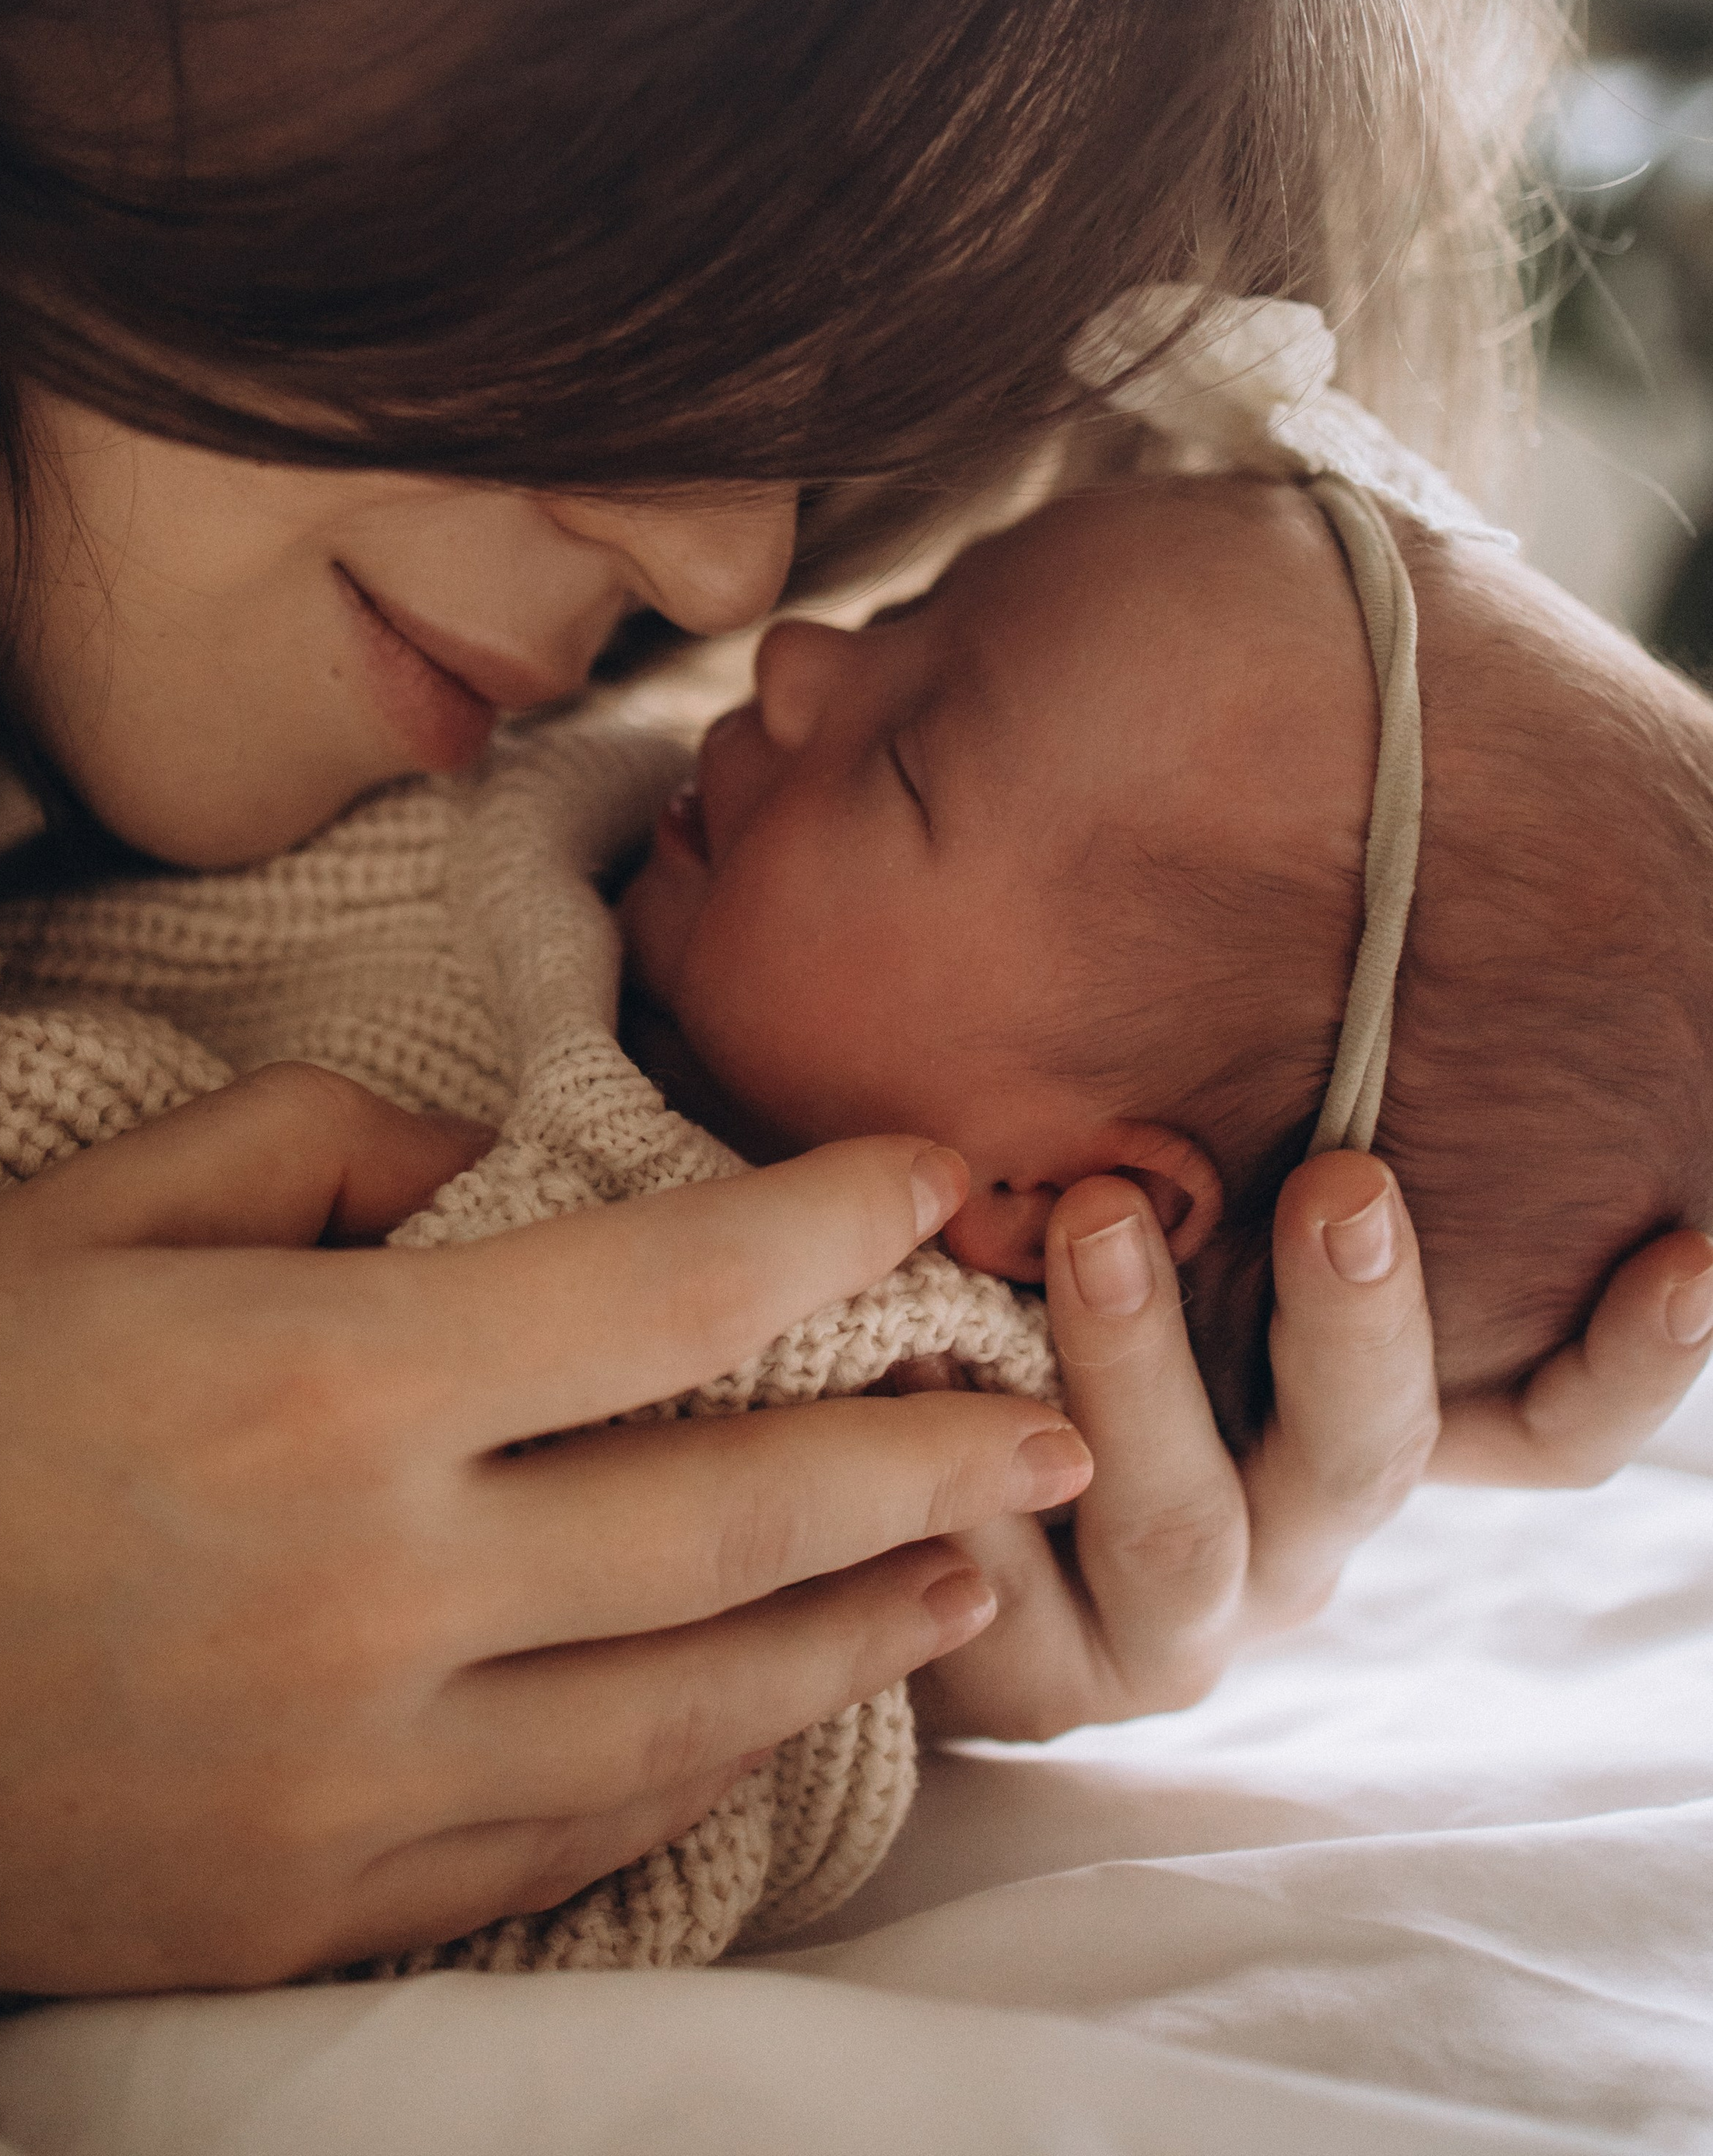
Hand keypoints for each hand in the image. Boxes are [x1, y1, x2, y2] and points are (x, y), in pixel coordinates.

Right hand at [0, 1072, 1084, 1987]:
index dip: (828, 1219)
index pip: (664, 1290)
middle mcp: (373, 1591)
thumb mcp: (95, 1209)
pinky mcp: (301, 1908)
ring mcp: (348, 1778)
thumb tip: (498, 1177)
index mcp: (326, 1383)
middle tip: (1059, 1416)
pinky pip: (558, 1841)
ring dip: (855, 1635)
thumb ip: (327, 1158)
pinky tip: (766, 1720)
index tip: (941, 1177)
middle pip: (729, 1515)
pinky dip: (687, 1770)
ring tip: (972, 1581)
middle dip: (926, 1455)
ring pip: (683, 1704)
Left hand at [914, 1150, 1712, 1742]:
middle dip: (1359, 1317)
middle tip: (1344, 1182)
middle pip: (1366, 1453)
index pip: (1545, 1426)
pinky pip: (1010, 1590)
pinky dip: (970, 1467)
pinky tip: (913, 1354)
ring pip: (1185, 1521)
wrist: (909, 1496)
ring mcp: (1173, 1625)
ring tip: (1094, 1220)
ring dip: (1144, 1365)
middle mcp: (1297, 1541)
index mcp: (1359, 1438)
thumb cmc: (1064, 1295)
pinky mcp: (1034, 1679)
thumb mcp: (1183, 1218)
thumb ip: (1259, 1136)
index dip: (1632, 1361)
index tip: (1693, 1254)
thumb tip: (1420, 864)